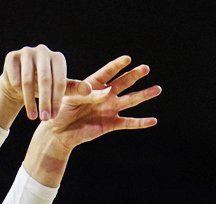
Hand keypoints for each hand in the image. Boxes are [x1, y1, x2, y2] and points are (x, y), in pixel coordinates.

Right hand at [0, 44, 69, 120]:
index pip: (59, 81)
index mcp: (58, 58)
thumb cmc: (43, 86)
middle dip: (44, 102)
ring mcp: (26, 52)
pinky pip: (14, 77)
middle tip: (44, 119)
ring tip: (32, 116)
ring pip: (27, 80)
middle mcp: (43, 51)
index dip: (56, 100)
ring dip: (29, 101)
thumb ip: (75, 89)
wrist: (19, 81)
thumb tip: (90, 90)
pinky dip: (17, 90)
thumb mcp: (60, 88)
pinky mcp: (12, 56)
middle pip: (44, 80)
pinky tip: (19, 98)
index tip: (53, 116)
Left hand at [38, 56, 159, 149]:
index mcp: (94, 84)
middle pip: (123, 83)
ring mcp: (109, 109)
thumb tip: (106, 91)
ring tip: (157, 89)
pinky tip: (153, 121)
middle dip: (134, 75)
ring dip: (144, 95)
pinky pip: (127, 122)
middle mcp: (105, 95)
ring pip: (130, 100)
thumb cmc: (60, 111)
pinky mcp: (110, 124)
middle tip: (146, 68)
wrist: (57, 132)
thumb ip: (87, 94)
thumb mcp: (69, 98)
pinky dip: (140, 123)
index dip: (117, 65)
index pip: (108, 72)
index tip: (127, 59)